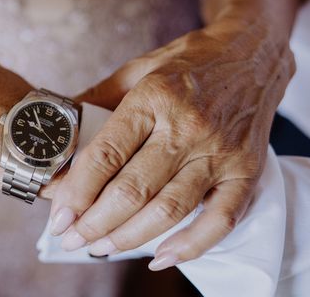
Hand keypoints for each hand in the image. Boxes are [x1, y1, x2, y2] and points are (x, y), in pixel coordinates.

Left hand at [50, 19, 294, 268]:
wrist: (252, 53)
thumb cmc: (187, 62)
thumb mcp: (137, 69)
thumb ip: (96, 99)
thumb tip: (58, 128)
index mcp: (154, 98)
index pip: (107, 155)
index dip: (77, 192)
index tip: (59, 217)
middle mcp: (188, 127)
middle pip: (133, 190)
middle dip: (95, 223)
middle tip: (71, 239)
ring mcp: (220, 151)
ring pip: (169, 210)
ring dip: (130, 237)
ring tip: (101, 247)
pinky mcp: (248, 170)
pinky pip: (221, 219)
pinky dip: (191, 245)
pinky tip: (161, 257)